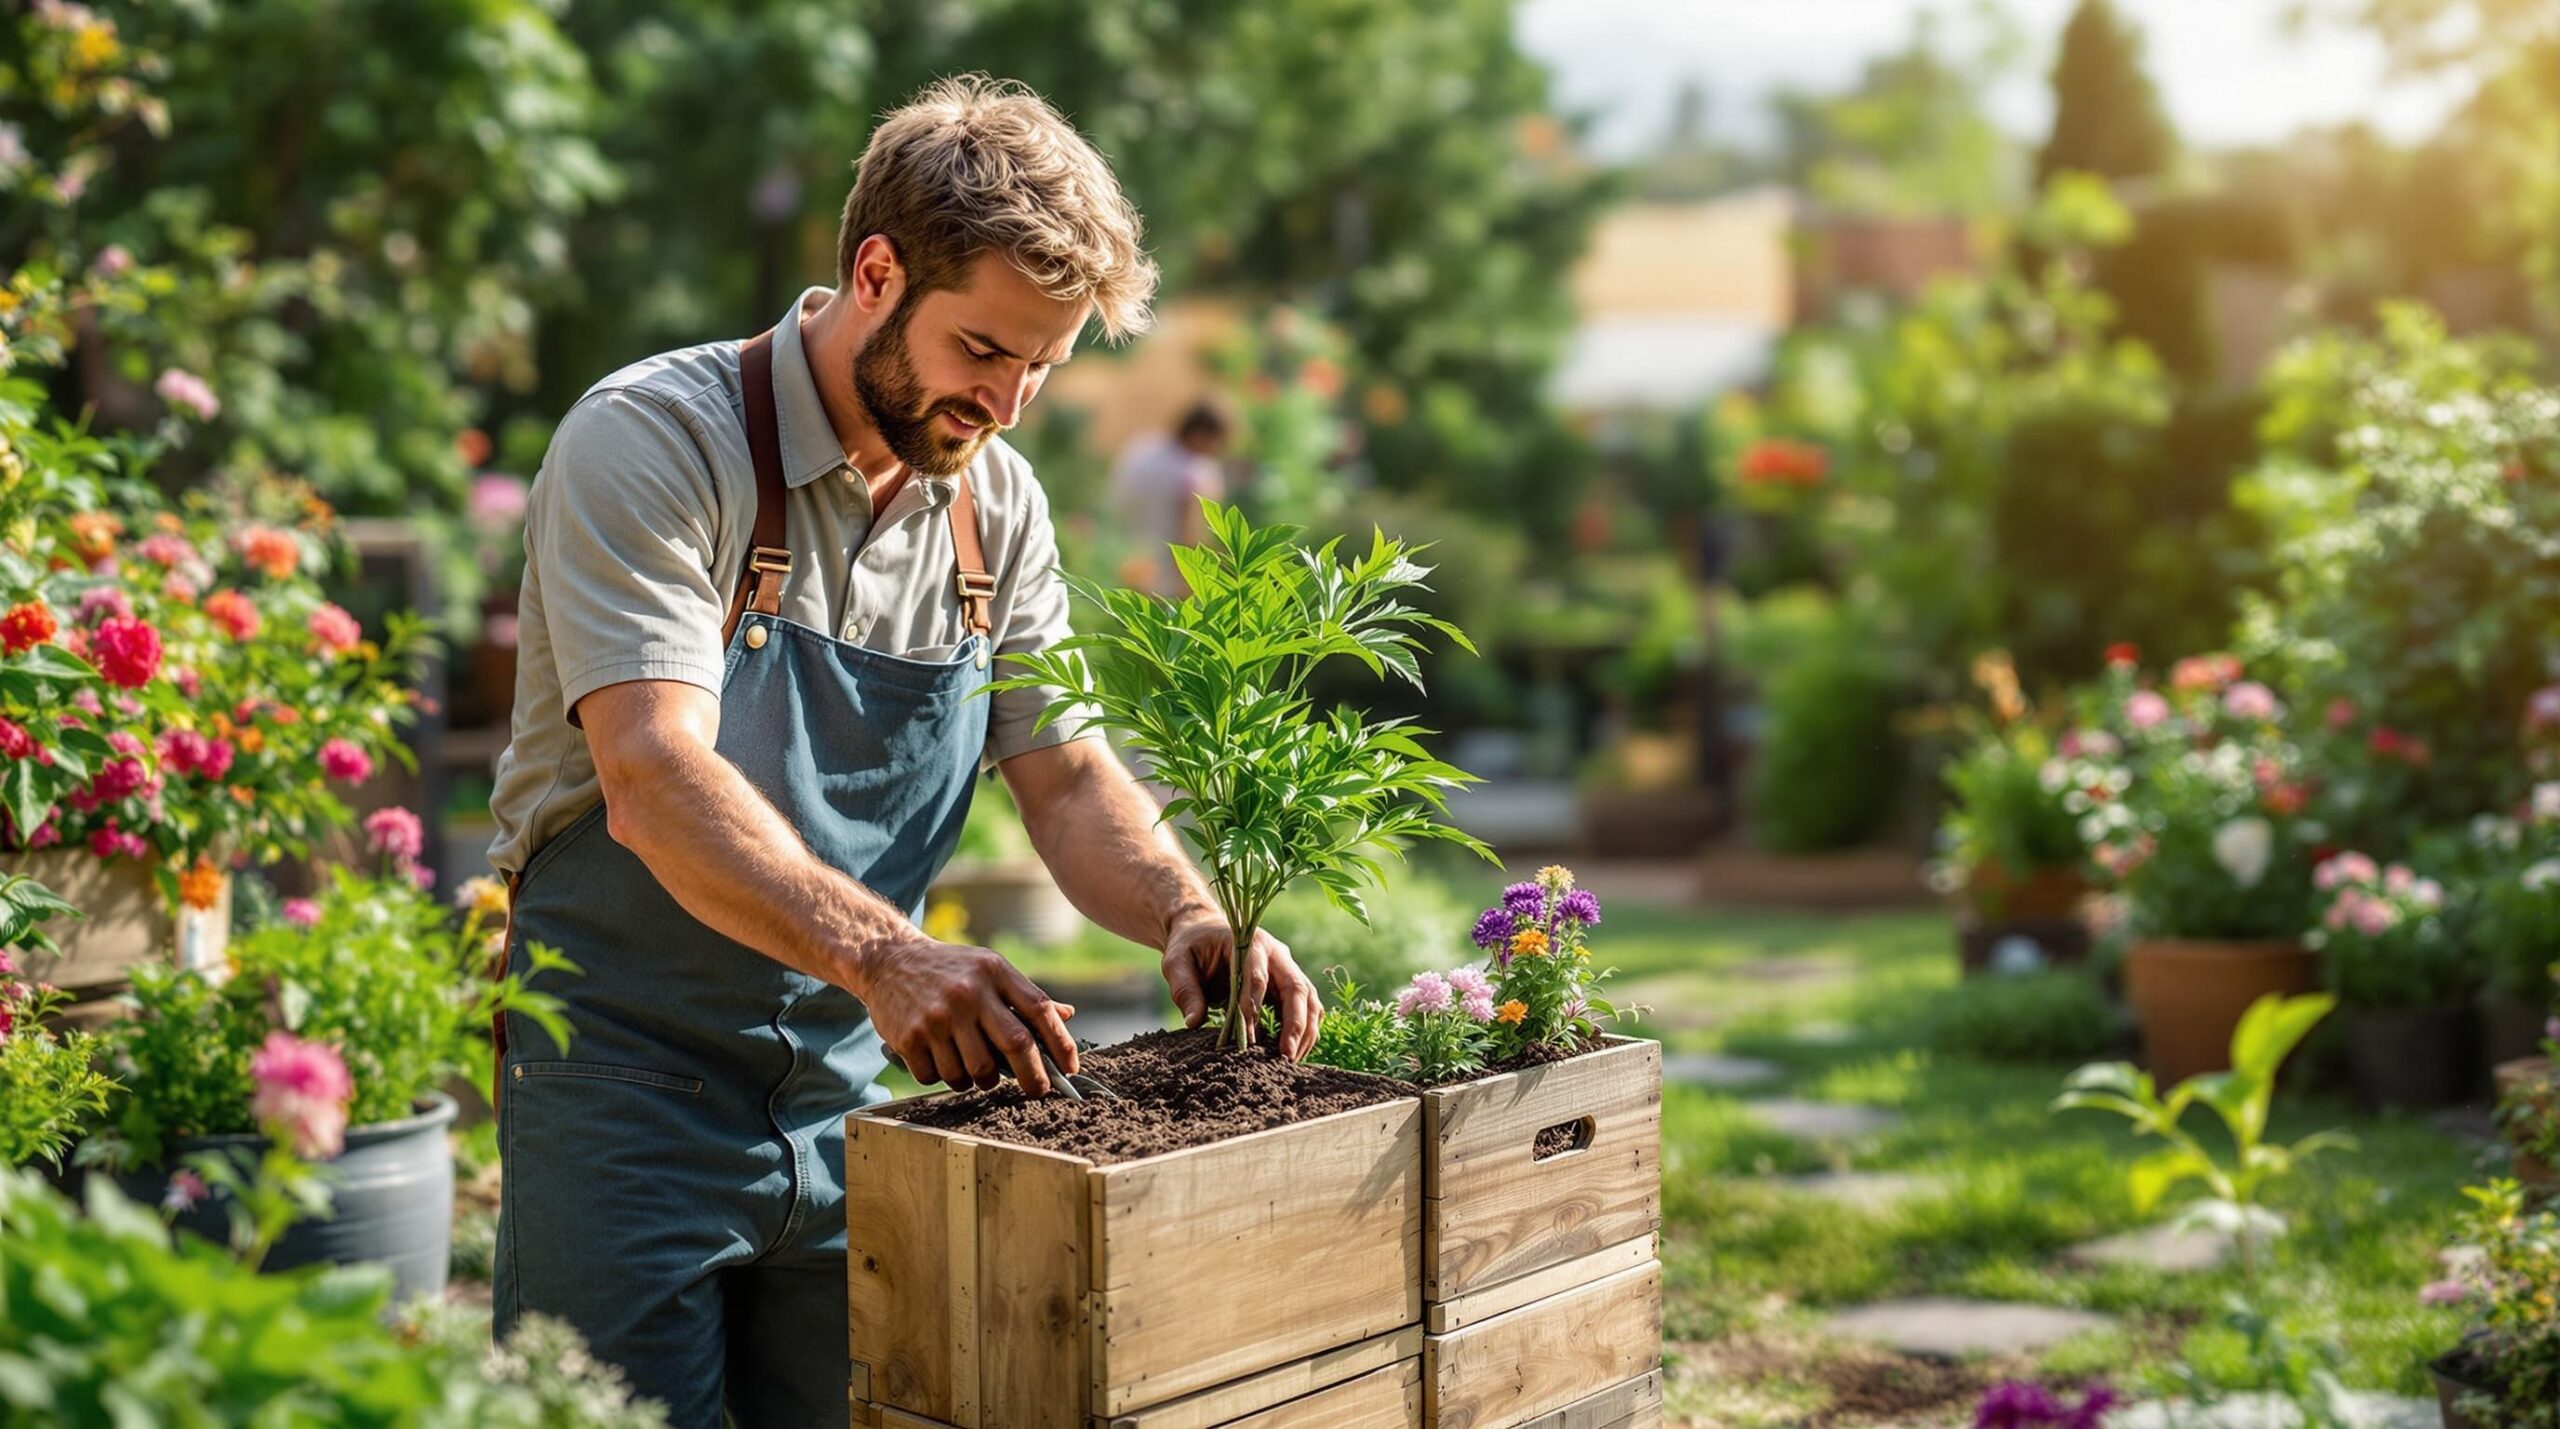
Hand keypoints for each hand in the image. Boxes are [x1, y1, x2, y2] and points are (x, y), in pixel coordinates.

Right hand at [862, 937, 1077, 1094]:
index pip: (1040, 1010)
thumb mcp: (988, 968)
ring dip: (980, 1080)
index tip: (1070, 1068)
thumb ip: (1023, 994)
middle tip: (1036, 1090)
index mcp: (994, 972)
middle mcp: (969, 992)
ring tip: (973, 1065)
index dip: (1062, 1042)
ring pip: (976, 1072)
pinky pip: (939, 1078)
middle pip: (1016, 1045)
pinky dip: (944, 1078)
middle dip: (1033, 1077)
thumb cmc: (949, 969)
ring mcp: (938, 1016)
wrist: (888, 959)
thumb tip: (1067, 1015)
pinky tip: (940, 1059)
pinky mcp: (910, 1037)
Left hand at [1161, 912, 1321, 1060]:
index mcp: (1250, 942)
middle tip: (1286, 1056)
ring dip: (1306, 1030)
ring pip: (1309, 998)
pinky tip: (1294, 1052)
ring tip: (1292, 1061)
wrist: (1204, 933)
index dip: (1253, 1008)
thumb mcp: (1177, 963)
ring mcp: (1287, 968)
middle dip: (1295, 1023)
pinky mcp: (1288, 984)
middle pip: (1296, 987)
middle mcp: (1276, 953)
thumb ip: (1185, 990)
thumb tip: (1194, 1023)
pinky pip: (1308, 1006)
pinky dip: (1306, 1029)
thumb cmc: (1190, 948)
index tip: (1248, 1039)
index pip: (1258, 977)